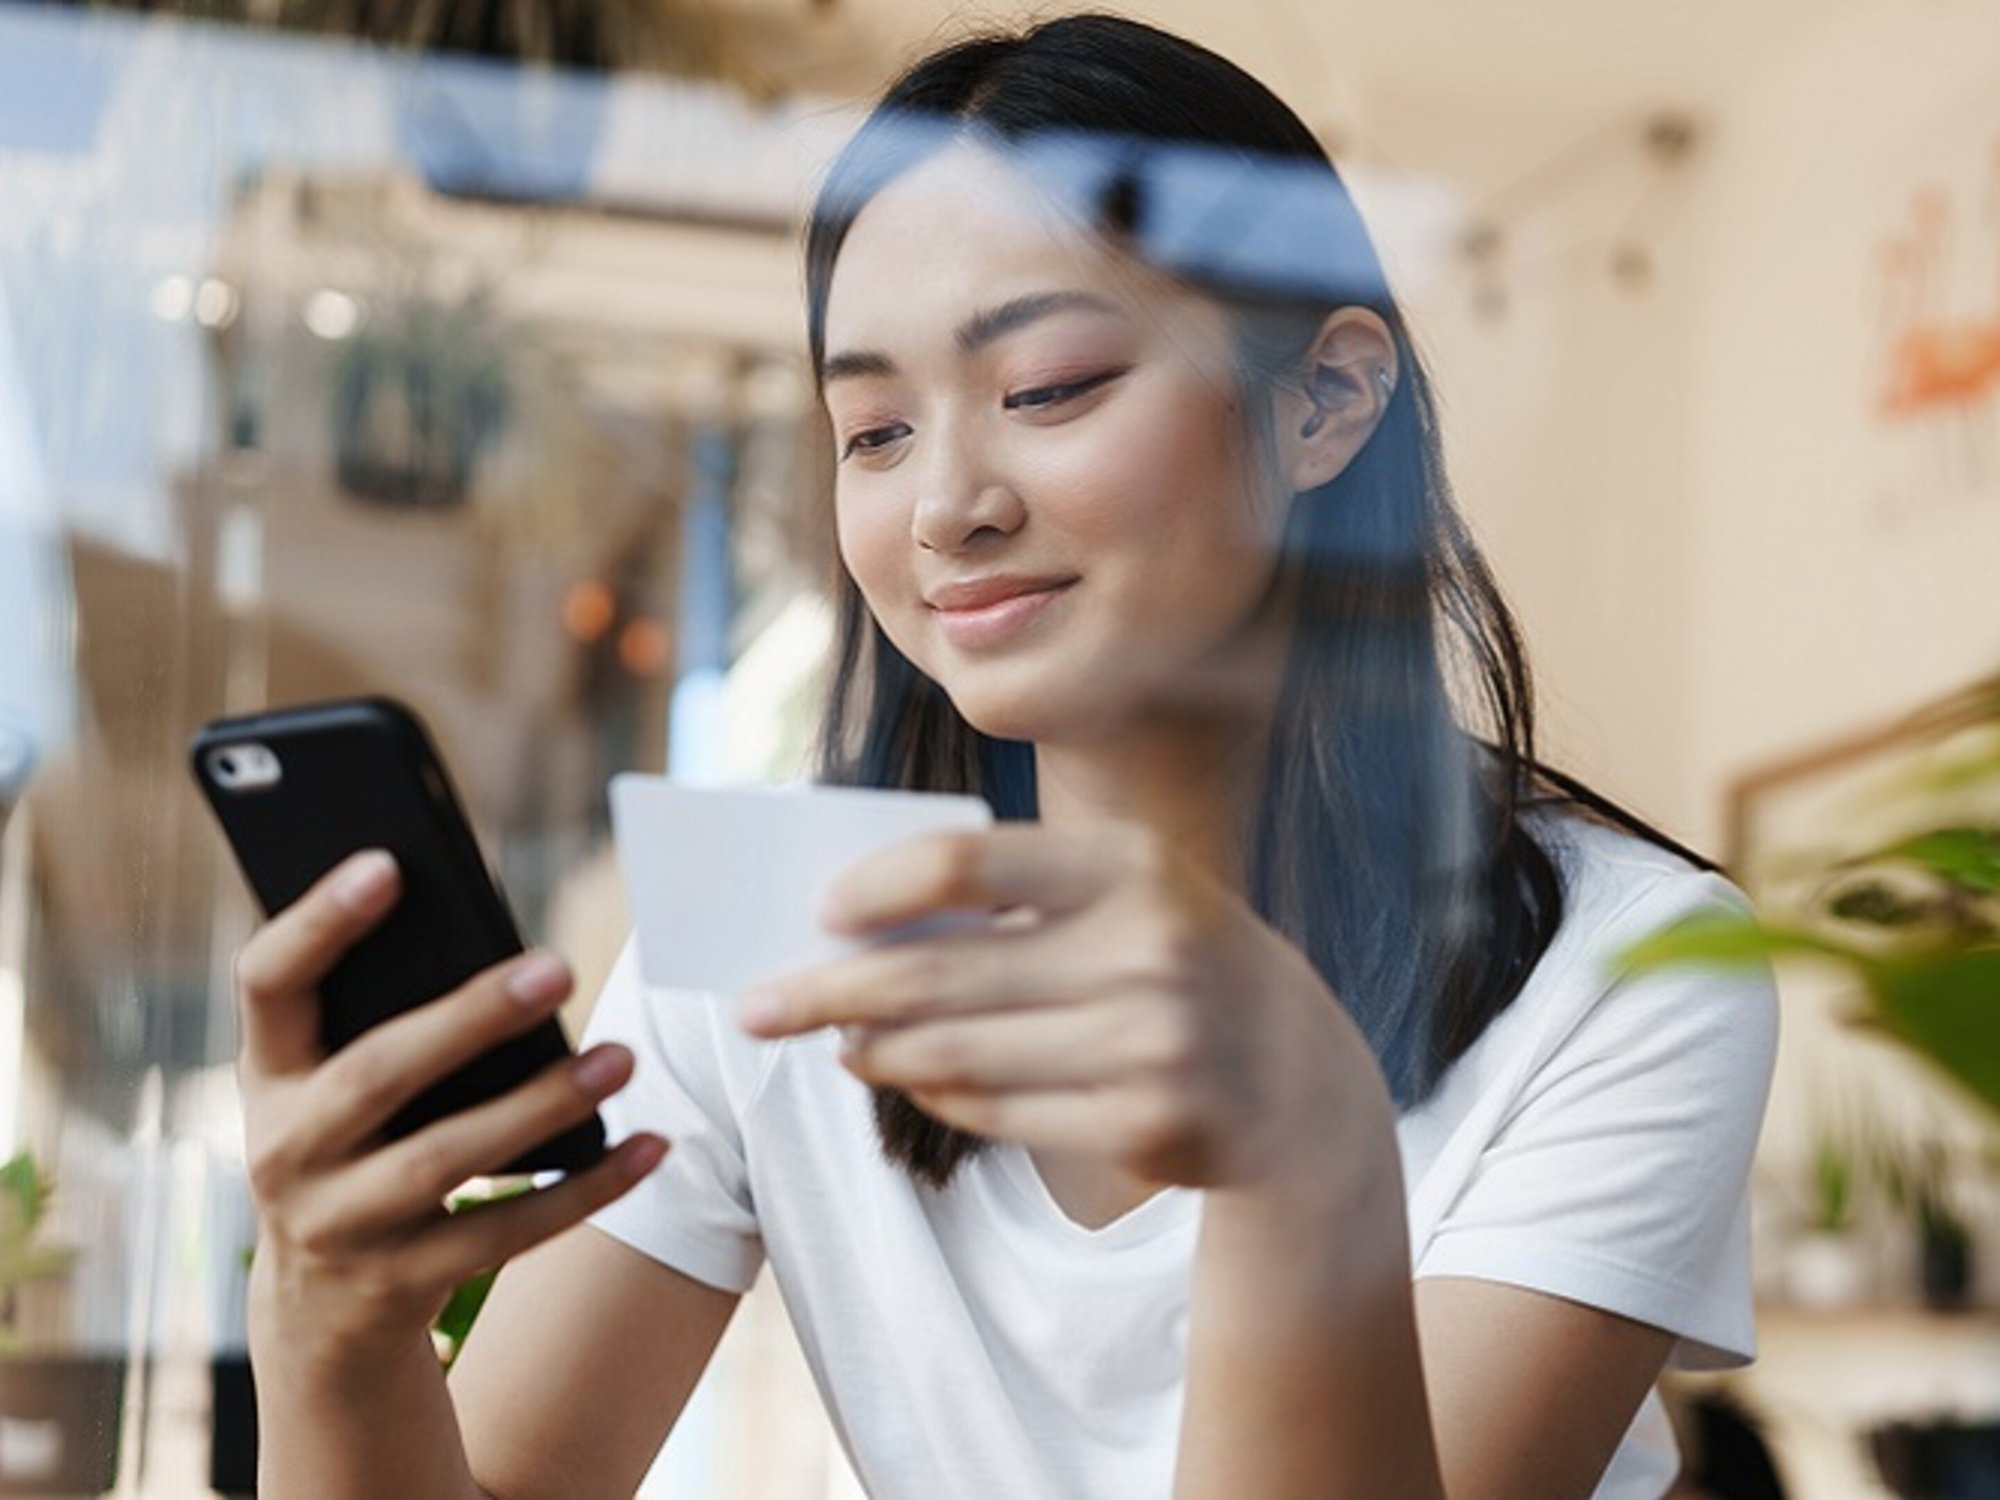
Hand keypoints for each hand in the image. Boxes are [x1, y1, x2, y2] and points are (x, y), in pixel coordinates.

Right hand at [232, 849, 669, 1359]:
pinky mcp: (402, 1282)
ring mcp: (339, 1224)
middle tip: (559, 968)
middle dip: (471, 1018)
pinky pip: (506, 1232)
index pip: (268, 982)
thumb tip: (492, 933)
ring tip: (623, 1056)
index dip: (319, 921)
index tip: (389, 863)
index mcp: (268, 1073)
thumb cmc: (354, 1142)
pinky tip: (648, 1145)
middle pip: (377, 1074)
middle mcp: (285, 1149)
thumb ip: (383, 1015)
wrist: (318, 1311)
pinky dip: (587, 1188)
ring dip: (543, 1105)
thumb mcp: (332, 1083)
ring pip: (447, 1160)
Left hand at [737, 823, 1386, 1190]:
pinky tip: (907, 1078)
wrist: (1301, 1076)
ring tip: (832, 1041)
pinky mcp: (1149, 1124)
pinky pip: (999, 1114)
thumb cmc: (1173, 959)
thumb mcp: (1122, 897)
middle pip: (939, 972)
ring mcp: (1154, 1042)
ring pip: (956, 1054)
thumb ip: (1012, 898)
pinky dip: (938, 1097)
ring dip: (873, 1049)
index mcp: (1130, 864)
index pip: (966, 861)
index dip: (876, 887)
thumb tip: (853, 922)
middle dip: (828, 990)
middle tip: (756, 1007)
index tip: (820, 913)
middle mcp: (1148, 947)